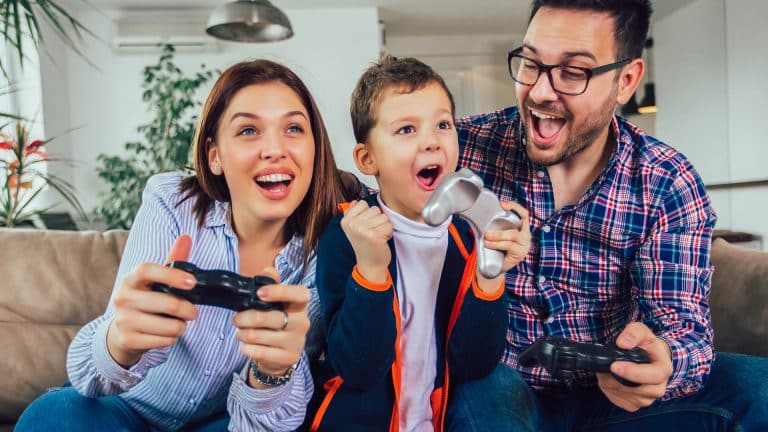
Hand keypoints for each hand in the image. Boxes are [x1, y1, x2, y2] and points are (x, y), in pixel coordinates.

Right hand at [107, 235, 199, 367]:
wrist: (121, 331)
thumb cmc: (145, 300)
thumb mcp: (156, 280)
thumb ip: (173, 260)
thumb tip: (185, 238)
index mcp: (131, 279)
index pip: (147, 270)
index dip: (171, 275)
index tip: (192, 282)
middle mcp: (123, 298)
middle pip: (167, 303)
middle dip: (188, 310)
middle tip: (193, 312)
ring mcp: (123, 320)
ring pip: (169, 325)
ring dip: (181, 326)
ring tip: (177, 323)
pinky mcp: (128, 340)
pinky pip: (164, 341)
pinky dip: (171, 339)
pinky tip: (165, 334)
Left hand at [232, 267, 310, 386]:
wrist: (283, 355)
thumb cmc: (277, 322)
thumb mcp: (277, 303)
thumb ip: (272, 284)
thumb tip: (268, 270)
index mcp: (300, 305)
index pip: (299, 294)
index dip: (279, 291)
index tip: (259, 293)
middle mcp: (302, 322)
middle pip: (268, 317)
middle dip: (244, 318)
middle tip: (236, 319)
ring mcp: (296, 341)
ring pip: (258, 336)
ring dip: (242, 333)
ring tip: (241, 332)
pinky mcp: (289, 357)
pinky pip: (258, 352)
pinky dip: (246, 348)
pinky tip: (246, 345)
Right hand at [340, 200, 392, 282]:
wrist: (370, 264)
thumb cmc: (365, 245)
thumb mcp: (354, 228)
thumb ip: (353, 213)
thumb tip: (355, 202)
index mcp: (346, 220)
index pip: (363, 203)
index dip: (368, 214)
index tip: (365, 226)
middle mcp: (352, 224)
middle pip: (375, 209)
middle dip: (377, 220)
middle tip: (372, 233)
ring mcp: (362, 230)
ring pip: (383, 217)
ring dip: (383, 227)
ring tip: (376, 236)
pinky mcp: (374, 236)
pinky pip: (389, 225)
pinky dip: (388, 233)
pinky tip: (381, 240)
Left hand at [477, 202, 530, 291]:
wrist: (495, 268)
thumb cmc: (496, 249)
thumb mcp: (496, 235)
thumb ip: (493, 226)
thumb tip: (477, 215)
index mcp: (522, 228)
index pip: (524, 214)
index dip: (515, 207)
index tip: (502, 203)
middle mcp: (525, 236)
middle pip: (519, 224)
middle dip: (502, 224)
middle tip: (488, 230)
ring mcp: (524, 245)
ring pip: (513, 235)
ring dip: (498, 235)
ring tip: (487, 237)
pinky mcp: (519, 254)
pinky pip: (509, 246)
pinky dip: (497, 244)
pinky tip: (488, 244)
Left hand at [596, 322, 673, 411]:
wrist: (647, 357)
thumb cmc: (645, 344)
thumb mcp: (641, 331)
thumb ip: (633, 333)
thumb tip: (622, 343)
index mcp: (664, 369)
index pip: (653, 376)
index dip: (633, 373)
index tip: (614, 366)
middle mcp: (659, 388)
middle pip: (638, 390)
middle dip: (616, 379)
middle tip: (605, 367)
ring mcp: (647, 399)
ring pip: (625, 396)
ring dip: (610, 383)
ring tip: (606, 369)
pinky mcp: (634, 404)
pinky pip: (618, 400)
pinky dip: (609, 389)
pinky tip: (609, 378)